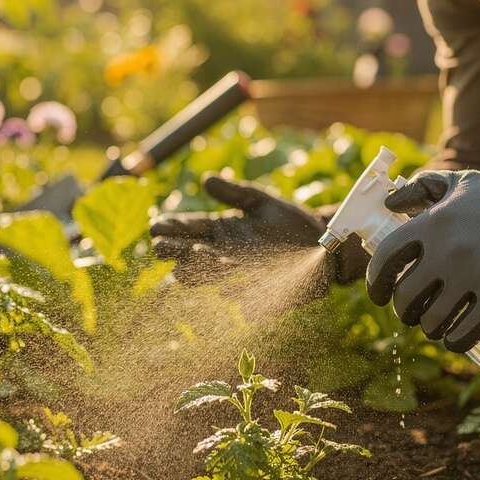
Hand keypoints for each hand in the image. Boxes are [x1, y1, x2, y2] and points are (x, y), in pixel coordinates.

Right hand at [151, 175, 366, 288]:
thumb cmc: (290, 221)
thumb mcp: (261, 201)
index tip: (155, 227)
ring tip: (189, 262)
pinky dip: (236, 295)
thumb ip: (234, 192)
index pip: (190, 229)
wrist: (324, 243)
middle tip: (160, 248)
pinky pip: (244, 299)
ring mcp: (241, 275)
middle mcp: (225, 255)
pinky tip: (226, 290)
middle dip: (175, 251)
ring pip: (211, 277)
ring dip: (199, 271)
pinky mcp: (262, 292)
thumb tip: (205, 180)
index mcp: (222, 231)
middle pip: (191, 256)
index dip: (172, 229)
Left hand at [365, 170, 479, 352]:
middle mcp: (447, 250)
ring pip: (433, 321)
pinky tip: (455, 340)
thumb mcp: (462, 181)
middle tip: (413, 313)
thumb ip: (424, 186)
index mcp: (432, 223)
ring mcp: (473, 274)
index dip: (376, 282)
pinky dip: (455, 341)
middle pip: (407, 298)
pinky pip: (465, 332)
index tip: (379, 295)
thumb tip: (389, 203)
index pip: (387, 259)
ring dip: (430, 329)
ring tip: (436, 327)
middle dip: (405, 311)